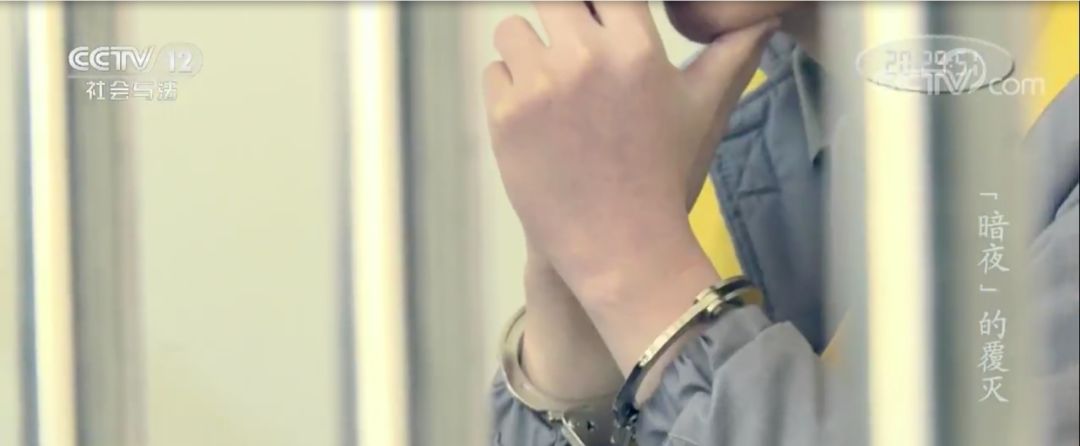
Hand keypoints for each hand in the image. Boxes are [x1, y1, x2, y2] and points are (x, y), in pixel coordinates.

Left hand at [484, 3, 776, 370]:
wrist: (620, 247)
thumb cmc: (666, 175)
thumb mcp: (705, 110)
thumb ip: (734, 53)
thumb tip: (765, 18)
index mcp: (635, 49)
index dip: (600, 6)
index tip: (600, 22)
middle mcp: (583, 58)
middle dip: (561, 19)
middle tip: (573, 52)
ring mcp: (538, 86)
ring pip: (513, 30)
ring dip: (528, 50)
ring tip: (553, 89)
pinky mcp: (504, 116)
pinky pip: (494, 72)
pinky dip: (509, 89)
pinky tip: (538, 120)